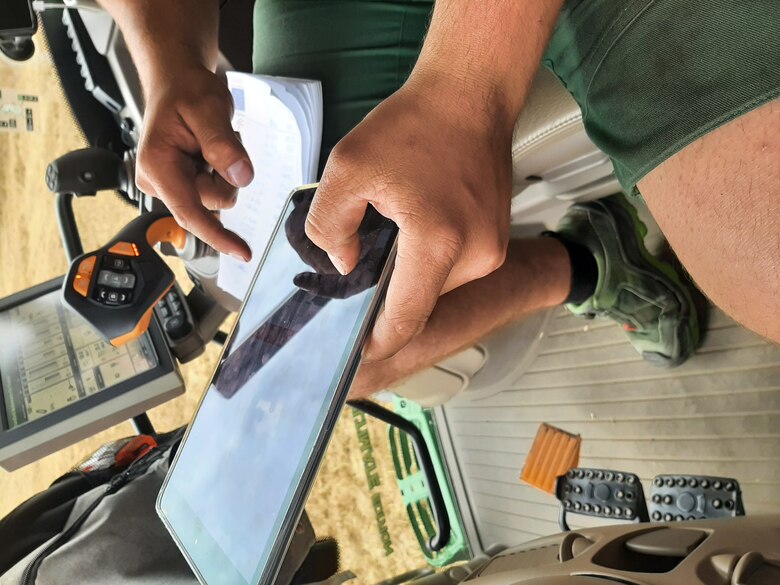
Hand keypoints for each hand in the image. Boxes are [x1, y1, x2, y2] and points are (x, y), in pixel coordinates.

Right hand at [135, 65, 253, 259]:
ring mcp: (169, 185)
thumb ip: (223, 145)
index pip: (190, 212)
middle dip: (224, 176)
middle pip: (211, 203)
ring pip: (216, 197)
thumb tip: (241, 177)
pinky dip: (220, 172)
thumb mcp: (209, 109)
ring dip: (224, 171)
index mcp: (158, 166)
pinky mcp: (181, 185)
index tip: (242, 252)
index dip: (218, 235)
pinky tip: (209, 151)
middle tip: (218, 140)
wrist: (177, 82)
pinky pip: (214, 190)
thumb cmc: (186, 91)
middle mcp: (158, 181)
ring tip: (212, 141)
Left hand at [306, 71, 514, 360]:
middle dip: (386, 295)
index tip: (353, 352)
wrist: (470, 93)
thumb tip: (345, 264)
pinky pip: (453, 266)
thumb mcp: (347, 168)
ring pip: (436, 285)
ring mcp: (492, 247)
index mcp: (438, 242)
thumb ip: (331, 227)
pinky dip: (427, 259)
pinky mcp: (495, 238)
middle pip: (419, 301)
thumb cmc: (414, 123)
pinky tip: (410, 226)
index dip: (377, 340)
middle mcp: (476, 254)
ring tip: (385, 237)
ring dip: (408, 274)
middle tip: (353, 272)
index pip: (405, 318)